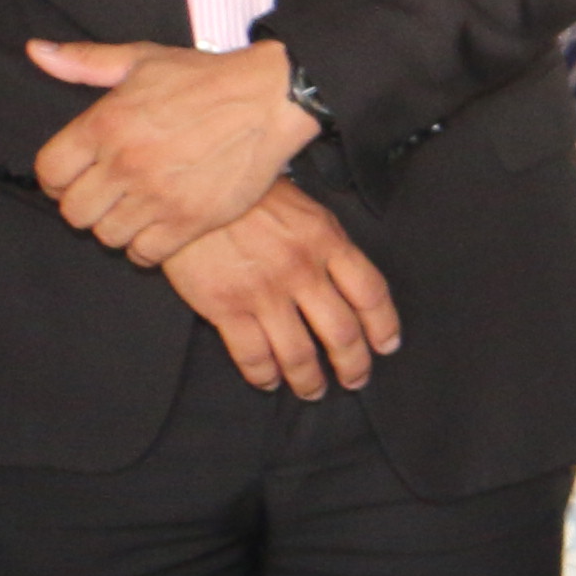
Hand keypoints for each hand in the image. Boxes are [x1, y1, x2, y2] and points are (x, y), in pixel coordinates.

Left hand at [29, 38, 318, 265]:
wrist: (270, 99)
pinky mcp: (191, 219)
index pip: (49, 171)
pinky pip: (146, 254)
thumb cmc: (206, 78)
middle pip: (74, 212)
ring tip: (133, 212)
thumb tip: (37, 51)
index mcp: (105, 123)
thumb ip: (85, 61)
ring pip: (107, 236)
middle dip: (84, 206)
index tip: (71, 178)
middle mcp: (126, 163)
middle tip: (105, 197)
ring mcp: (158, 195)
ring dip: (115, 227)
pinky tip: (156, 230)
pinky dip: (146, 248)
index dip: (55, 179)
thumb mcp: (141, 59)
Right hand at [160, 182, 397, 397]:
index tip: (386, 346)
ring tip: (312, 390)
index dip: (383, 326)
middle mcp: (302, 270)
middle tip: (354, 380)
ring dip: (309, 380)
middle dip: (353, 365)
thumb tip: (347, 282)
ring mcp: (264, 292)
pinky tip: (268, 380)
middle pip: (342, 333)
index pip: (371, 294)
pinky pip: (253, 356)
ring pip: (300, 354)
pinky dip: (264, 376)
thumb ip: (327, 245)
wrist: (189, 185)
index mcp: (327, 241)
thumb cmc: (247, 195)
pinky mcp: (225, 307)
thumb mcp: (302, 209)